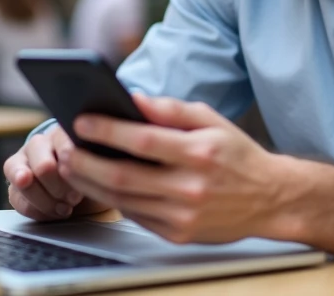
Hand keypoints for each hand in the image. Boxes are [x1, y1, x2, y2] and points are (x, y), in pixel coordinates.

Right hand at [3, 125, 110, 220]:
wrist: (82, 185)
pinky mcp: (14, 188)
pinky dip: (39, 212)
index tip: (84, 178)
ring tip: (65, 207)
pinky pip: (18, 201)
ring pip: (25, 181)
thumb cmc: (91, 170)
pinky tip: (53, 212)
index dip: (75, 168)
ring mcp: (21, 164)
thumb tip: (99, 157)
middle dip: (60, 188)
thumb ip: (97, 156)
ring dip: (48, 201)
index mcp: (60, 133)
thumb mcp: (99, 160)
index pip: (64, 146)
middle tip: (75, 197)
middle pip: (44, 167)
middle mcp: (37, 144)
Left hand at [59, 94, 286, 243]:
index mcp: (200, 153)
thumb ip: (171, 109)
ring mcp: (183, 215)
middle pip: (123, 175)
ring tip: (71, 165)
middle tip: (64, 147)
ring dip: (89, 183)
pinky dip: (112, 199)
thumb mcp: (212, 120)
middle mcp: (191, 187)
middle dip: (85, 161)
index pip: (143, 140)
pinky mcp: (178, 235)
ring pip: (122, 200)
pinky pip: (135, 216)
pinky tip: (98, 184)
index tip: (81, 120)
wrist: (270, 199)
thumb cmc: (237, 155)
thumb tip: (130, 98)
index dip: (107, 130)